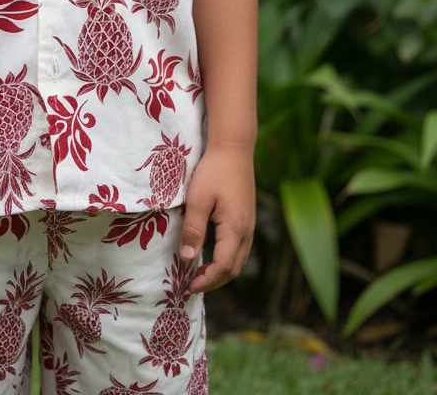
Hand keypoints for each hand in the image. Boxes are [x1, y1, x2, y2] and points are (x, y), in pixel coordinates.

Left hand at [179, 146, 255, 292]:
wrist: (233, 149)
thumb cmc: (214, 171)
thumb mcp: (198, 199)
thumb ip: (193, 230)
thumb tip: (188, 259)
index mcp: (236, 229)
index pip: (223, 267)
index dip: (206, 280)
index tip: (188, 286)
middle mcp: (247, 231)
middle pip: (233, 268)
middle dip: (214, 281)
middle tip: (191, 285)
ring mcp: (249, 225)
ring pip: (238, 259)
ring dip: (220, 271)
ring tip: (199, 274)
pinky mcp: (246, 218)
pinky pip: (239, 248)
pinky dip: (226, 258)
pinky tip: (210, 254)